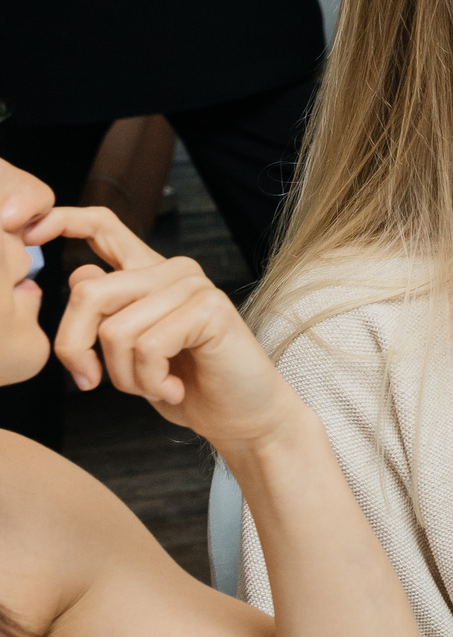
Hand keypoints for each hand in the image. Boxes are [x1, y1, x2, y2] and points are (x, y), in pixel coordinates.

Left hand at [36, 206, 306, 452]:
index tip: (28, 232)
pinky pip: (149, 347)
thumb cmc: (184, 385)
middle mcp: (171, 270)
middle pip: (88, 292)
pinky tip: (173, 389)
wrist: (240, 416)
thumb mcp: (129, 352)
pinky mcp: (209, 310)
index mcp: (148, 273)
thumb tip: (80, 274)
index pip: (101, 226)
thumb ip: (105, 313)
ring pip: (116, 330)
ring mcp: (193, 287)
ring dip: (125, 376)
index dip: (61, 221)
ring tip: (155, 386)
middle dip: (74, 346)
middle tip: (88, 381)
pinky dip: (152, 382)